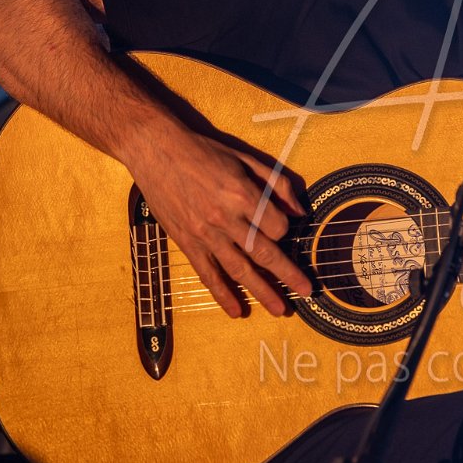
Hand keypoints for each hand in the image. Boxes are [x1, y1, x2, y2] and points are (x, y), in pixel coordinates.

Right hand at [124, 126, 312, 317]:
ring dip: (261, 292)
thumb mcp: (246, 159)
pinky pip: (208, 274)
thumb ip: (277, 184)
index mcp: (243, 194)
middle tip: (306, 292)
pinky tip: (237, 311)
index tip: (280, 227)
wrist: (156, 151)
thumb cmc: (204, 152)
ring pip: (239, 270)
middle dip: (288, 275)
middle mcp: (225, 218)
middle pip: (264, 253)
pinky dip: (223, 295)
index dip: (284, 229)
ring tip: (278, 309)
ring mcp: (205, 233)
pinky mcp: (187, 242)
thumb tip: (300, 211)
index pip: (277, 226)